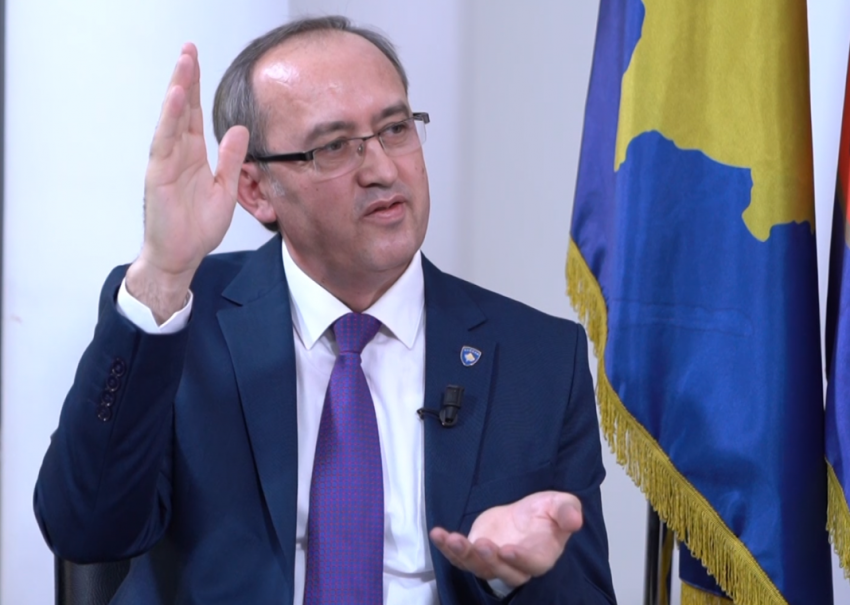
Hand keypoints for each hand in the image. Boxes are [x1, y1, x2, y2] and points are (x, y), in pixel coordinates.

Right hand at [126, 43, 248, 321]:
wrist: (181, 257)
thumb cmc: (197, 228)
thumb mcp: (225, 189)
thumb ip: (231, 159)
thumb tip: (239, 130)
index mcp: (193, 156)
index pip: (193, 115)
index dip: (195, 88)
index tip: (197, 60)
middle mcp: (178, 154)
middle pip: (180, 109)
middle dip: (185, 79)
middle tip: (189, 49)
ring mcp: (166, 163)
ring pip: (171, 119)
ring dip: (177, 90)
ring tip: (184, 63)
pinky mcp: (159, 176)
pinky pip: (164, 143)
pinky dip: (169, 120)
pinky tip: (175, 98)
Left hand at [429, 491, 581, 589]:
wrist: (526, 515)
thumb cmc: (547, 513)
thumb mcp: (562, 504)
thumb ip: (567, 512)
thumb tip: (575, 520)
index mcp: (541, 555)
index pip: (531, 564)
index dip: (520, 559)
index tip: (507, 549)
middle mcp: (515, 565)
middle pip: (501, 571)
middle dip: (490, 560)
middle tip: (482, 545)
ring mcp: (492, 562)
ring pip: (477, 567)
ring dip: (462, 555)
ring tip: (451, 539)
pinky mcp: (475, 553)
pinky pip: (459, 556)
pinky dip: (446, 547)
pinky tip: (437, 534)